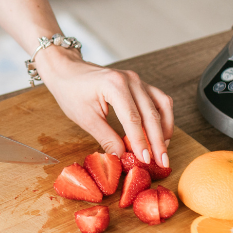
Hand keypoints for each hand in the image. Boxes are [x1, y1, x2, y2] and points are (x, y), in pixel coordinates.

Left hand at [33, 46, 174, 167]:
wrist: (67, 71)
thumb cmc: (71, 91)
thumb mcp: (85, 118)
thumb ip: (106, 138)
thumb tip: (122, 157)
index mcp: (114, 85)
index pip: (133, 119)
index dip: (141, 142)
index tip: (146, 160)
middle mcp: (130, 80)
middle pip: (151, 114)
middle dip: (158, 141)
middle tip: (162, 162)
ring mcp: (137, 80)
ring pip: (161, 105)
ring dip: (165, 128)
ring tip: (163, 148)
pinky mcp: (139, 84)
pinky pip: (159, 99)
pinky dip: (162, 117)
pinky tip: (161, 132)